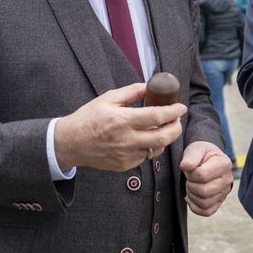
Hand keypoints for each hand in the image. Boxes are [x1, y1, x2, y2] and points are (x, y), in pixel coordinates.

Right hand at [53, 83, 185, 171]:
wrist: (72, 143)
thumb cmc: (89, 118)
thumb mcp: (108, 98)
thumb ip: (131, 92)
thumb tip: (150, 86)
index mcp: (122, 120)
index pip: (156, 117)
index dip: (173, 112)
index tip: (181, 107)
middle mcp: (126, 140)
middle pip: (163, 137)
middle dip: (176, 128)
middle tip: (177, 120)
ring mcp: (126, 155)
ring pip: (156, 149)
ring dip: (165, 138)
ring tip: (163, 128)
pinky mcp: (124, 166)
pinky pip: (145, 157)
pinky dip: (151, 147)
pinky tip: (147, 138)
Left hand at [180, 141, 232, 216]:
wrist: (207, 161)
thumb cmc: (202, 154)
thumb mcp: (196, 149)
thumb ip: (191, 156)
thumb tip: (185, 166)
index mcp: (224, 164)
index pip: (202, 175)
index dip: (190, 173)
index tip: (190, 168)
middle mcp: (228, 180)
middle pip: (204, 191)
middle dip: (190, 185)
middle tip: (189, 178)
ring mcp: (224, 193)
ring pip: (204, 203)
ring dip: (192, 195)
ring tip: (191, 185)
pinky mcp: (219, 203)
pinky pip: (206, 212)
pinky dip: (194, 206)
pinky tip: (191, 196)